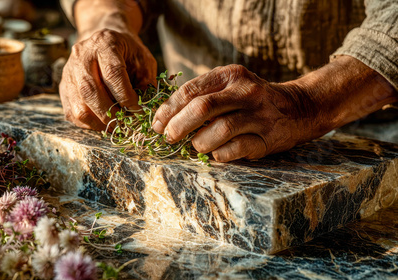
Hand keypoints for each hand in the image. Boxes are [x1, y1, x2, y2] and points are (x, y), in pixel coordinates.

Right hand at [59, 29, 156, 130]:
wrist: (103, 42)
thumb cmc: (126, 52)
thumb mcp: (142, 59)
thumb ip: (146, 81)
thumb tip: (146, 107)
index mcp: (104, 43)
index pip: (112, 73)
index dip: (125, 96)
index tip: (137, 110)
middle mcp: (81, 56)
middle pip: (90, 91)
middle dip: (110, 113)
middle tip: (125, 123)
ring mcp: (69, 73)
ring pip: (78, 106)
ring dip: (98, 122)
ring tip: (115, 125)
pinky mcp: (63, 88)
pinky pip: (72, 113)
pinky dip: (89, 123)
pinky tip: (103, 122)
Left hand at [151, 65, 324, 161]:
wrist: (297, 108)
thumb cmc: (250, 100)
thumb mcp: (229, 86)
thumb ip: (201, 96)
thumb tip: (164, 118)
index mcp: (230, 75)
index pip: (190, 91)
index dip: (169, 110)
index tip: (157, 124)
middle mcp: (245, 92)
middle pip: (202, 108)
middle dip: (178, 126)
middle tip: (169, 138)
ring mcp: (259, 115)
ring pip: (219, 130)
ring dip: (199, 143)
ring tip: (196, 146)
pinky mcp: (268, 138)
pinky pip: (236, 149)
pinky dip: (220, 154)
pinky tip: (215, 154)